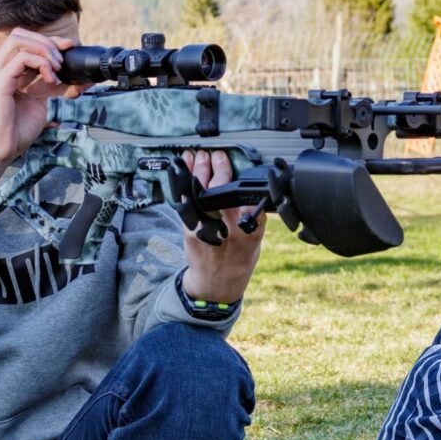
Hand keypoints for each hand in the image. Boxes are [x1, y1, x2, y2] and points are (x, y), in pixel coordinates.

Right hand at [0, 28, 78, 169]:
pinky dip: (41, 63)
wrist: (0, 152)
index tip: (69, 47)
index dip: (48, 40)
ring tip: (57, 69)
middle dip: (46, 41)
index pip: (23, 41)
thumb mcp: (42, 103)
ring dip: (45, 50)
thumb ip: (55, 88)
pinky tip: (51, 78)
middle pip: (19, 34)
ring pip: (19, 40)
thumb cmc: (16, 131)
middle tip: (62, 61)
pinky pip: (21, 58)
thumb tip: (81, 80)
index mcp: (3, 70)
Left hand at [180, 150, 264, 302]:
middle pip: (222, 192)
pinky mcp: (189, 229)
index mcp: (250, 232)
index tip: (243, 168)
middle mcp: (227, 230)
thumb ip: (255, 217)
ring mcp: (205, 229)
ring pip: (201, 193)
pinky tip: (183, 169)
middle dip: (218, 169)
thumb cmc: (238, 259)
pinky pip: (185, 200)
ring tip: (199, 156)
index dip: (244, 183)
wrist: (216, 283)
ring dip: (199, 170)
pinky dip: (184, 182)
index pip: (250, 202)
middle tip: (218, 155)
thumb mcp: (257, 241)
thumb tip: (251, 190)